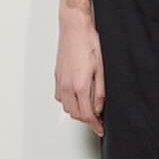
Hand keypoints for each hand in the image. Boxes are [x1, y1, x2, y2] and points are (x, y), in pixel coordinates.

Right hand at [55, 16, 104, 136]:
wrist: (74, 29)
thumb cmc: (89, 43)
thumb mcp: (101, 68)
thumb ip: (100, 90)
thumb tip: (99, 107)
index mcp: (80, 85)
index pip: (86, 114)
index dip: (94, 125)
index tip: (101, 129)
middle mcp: (67, 86)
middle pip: (75, 114)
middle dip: (87, 120)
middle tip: (98, 120)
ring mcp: (60, 82)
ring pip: (66, 107)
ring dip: (77, 111)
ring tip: (90, 109)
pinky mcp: (57, 77)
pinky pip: (60, 97)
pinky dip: (69, 102)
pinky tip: (78, 97)